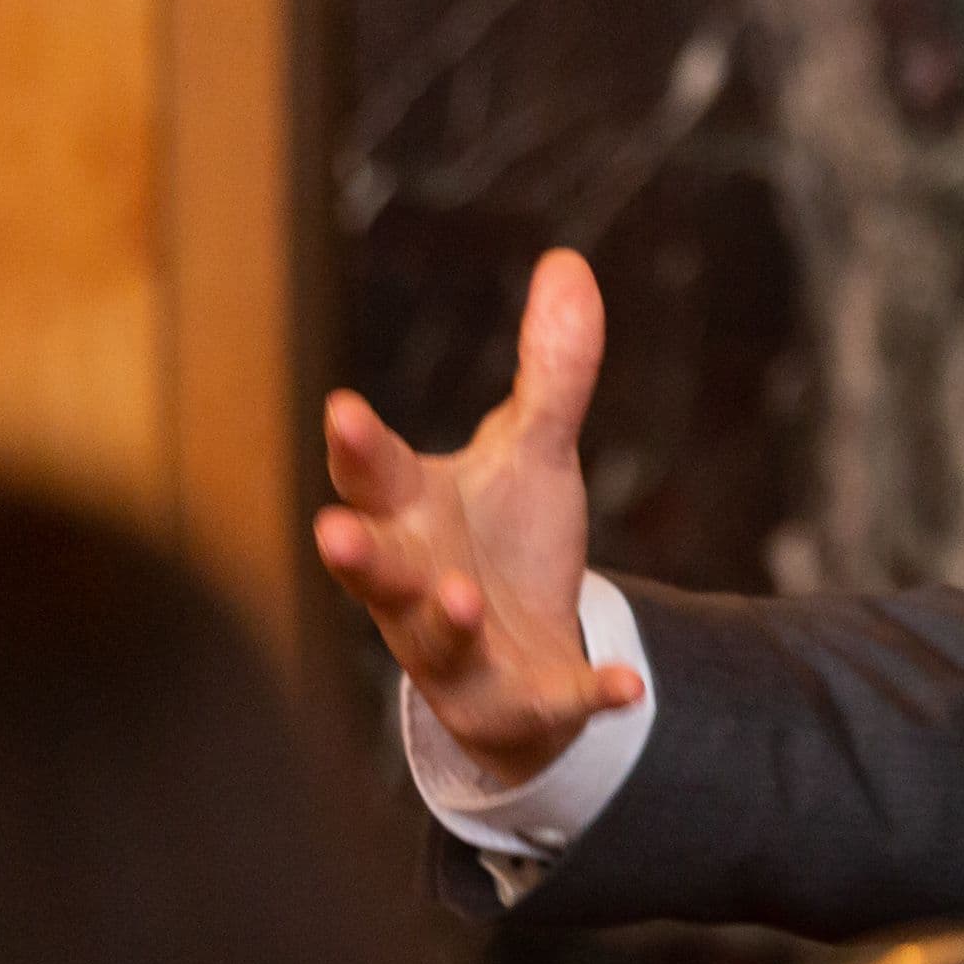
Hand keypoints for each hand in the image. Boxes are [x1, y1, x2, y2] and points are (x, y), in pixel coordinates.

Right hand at [313, 248, 644, 786]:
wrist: (525, 659)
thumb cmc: (505, 543)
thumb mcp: (532, 451)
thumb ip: (551, 371)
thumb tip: (568, 261)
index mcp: (412, 513)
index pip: (375, 474)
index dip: (358, 446)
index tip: (344, 408)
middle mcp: (417, 585)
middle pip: (377, 570)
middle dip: (357, 553)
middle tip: (335, 531)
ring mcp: (458, 653)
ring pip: (434, 642)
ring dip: (443, 619)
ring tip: (461, 596)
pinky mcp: (514, 701)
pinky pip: (547, 703)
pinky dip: (585, 696)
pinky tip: (628, 686)